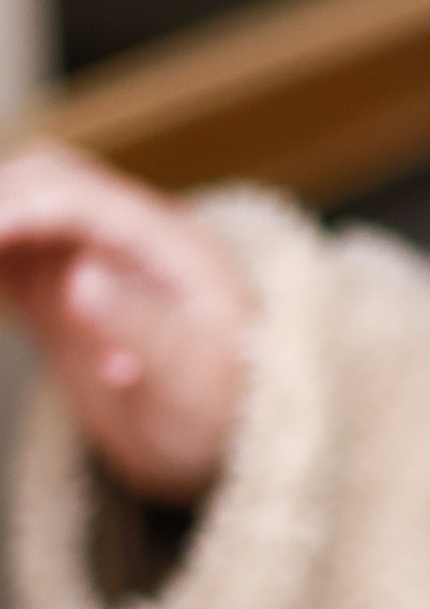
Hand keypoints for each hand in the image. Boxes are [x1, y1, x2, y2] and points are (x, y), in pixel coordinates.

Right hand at [0, 140, 247, 500]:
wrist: (230, 429)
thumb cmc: (219, 403)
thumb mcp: (188, 376)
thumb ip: (138, 324)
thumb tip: (80, 276)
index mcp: (172, 244)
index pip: (77, 197)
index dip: (15, 208)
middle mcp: (136, 234)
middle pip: (46, 180)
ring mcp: (104, 251)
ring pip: (29, 204)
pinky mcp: (75, 278)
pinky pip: (21, 246)